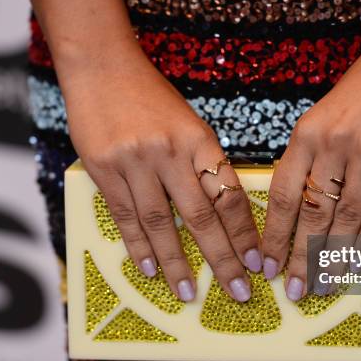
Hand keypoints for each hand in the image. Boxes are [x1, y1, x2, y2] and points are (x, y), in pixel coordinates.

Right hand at [62, 47, 260, 301]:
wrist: (102, 67)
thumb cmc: (151, 98)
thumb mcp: (189, 124)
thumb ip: (203, 163)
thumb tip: (222, 212)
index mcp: (200, 140)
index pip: (229, 195)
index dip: (245, 233)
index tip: (258, 263)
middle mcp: (170, 152)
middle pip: (201, 216)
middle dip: (223, 259)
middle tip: (238, 291)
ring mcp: (135, 161)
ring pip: (160, 223)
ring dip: (176, 263)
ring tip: (189, 293)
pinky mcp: (103, 169)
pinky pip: (124, 215)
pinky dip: (138, 246)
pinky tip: (149, 270)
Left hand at [261, 22, 360, 300]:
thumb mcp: (324, 115)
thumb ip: (310, 156)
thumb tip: (301, 205)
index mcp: (305, 134)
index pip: (283, 195)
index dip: (274, 235)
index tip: (267, 264)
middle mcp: (331, 145)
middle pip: (311, 213)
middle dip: (300, 257)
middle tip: (294, 290)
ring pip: (346, 217)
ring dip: (334, 257)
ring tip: (324, 285)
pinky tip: (359, 263)